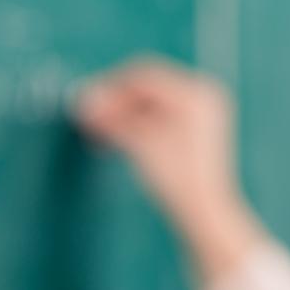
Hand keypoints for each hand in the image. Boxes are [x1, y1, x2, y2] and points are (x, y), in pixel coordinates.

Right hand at [74, 58, 265, 282]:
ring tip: (98, 131)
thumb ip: (111, 117)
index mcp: (196, 93)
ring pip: (151, 103)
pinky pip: (161, 116)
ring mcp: (202, 112)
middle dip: (115, 102)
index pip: (144, 76)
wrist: (204, 213)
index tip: (86, 102)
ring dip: (122, 114)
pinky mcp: (197, 129)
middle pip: (147, 88)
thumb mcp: (140, 144)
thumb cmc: (177, 180)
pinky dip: (138, 124)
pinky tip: (116, 136)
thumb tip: (84, 101)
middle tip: (88, 116)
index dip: (110, 88)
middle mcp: (203, 96)